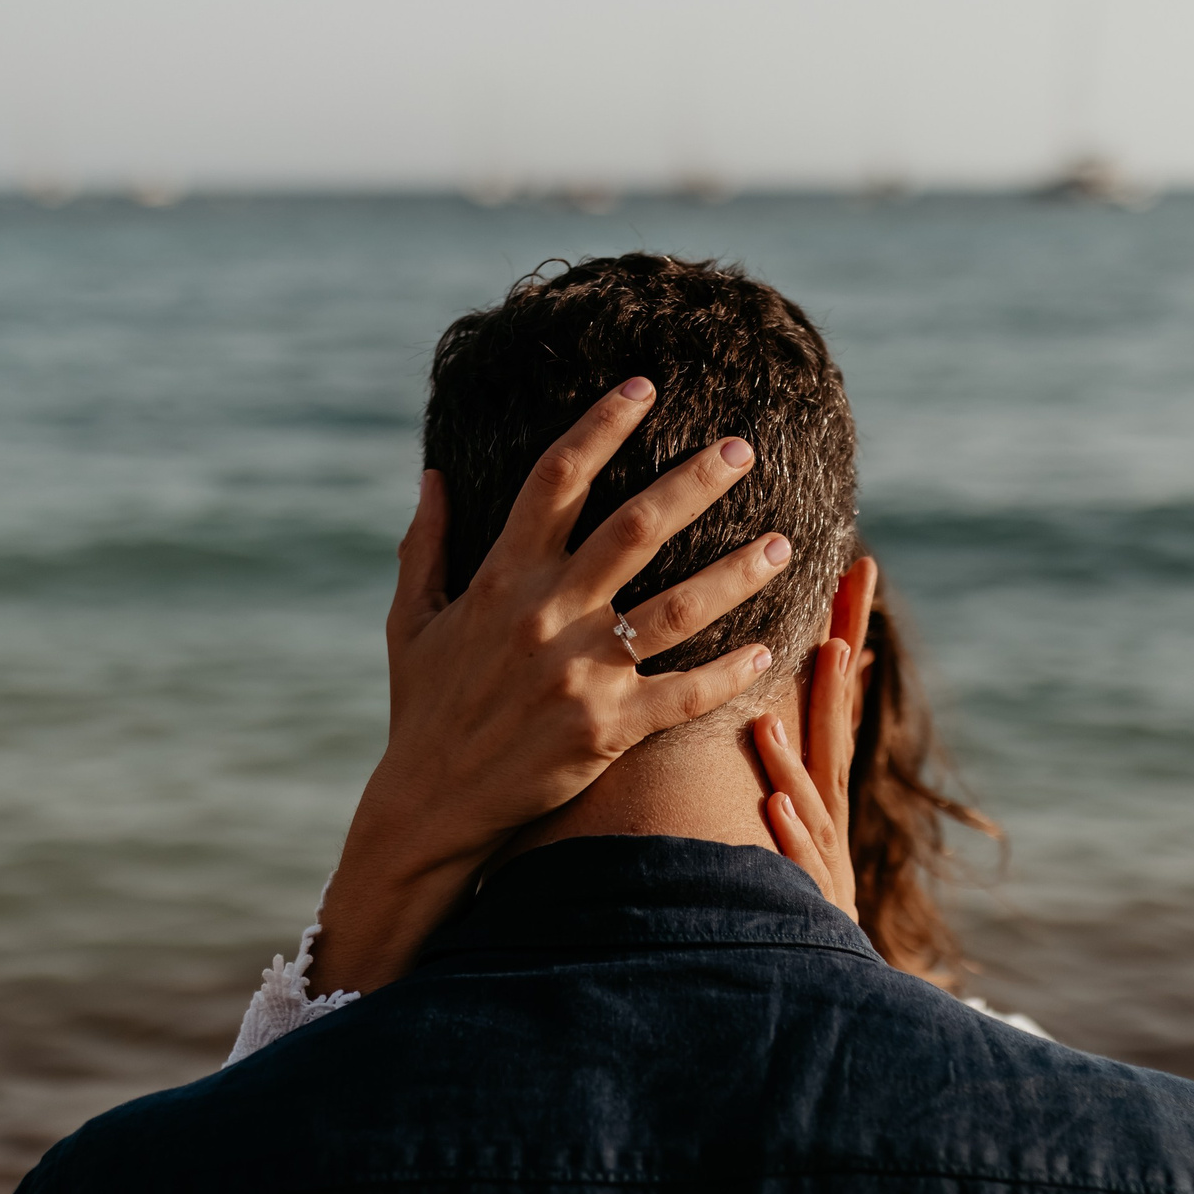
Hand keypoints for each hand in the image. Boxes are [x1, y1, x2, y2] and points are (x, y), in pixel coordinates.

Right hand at [318, 377, 793, 991]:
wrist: (429, 806)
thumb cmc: (424, 710)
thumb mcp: (410, 621)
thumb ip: (425, 544)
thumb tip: (434, 474)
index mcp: (500, 578)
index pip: (556, 478)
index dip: (601, 424)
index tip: (644, 386)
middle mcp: (544, 615)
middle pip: (634, 527)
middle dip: (694, 481)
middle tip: (742, 448)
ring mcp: (578, 673)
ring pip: (677, 606)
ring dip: (736, 571)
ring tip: (783, 542)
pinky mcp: (605, 729)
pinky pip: (685, 693)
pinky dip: (730, 671)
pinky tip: (768, 647)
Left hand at [753, 556, 877, 920]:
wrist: (819, 968)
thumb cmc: (803, 876)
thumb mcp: (809, 796)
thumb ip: (814, 735)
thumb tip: (827, 667)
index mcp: (821, 774)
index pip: (836, 689)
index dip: (849, 627)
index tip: (860, 566)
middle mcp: (828, 805)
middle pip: (834, 729)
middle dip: (836, 678)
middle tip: (833, 626)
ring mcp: (822, 851)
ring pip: (810, 793)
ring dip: (797, 754)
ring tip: (775, 717)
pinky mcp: (811, 895)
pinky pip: (794, 860)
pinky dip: (790, 833)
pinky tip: (776, 808)